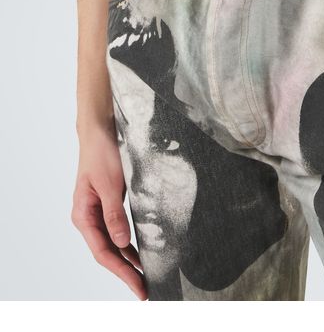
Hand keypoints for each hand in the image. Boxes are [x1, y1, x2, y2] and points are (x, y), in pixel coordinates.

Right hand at [71, 122, 147, 299]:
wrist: (101, 129)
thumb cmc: (102, 153)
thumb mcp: (110, 184)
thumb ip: (114, 214)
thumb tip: (122, 243)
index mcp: (83, 215)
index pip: (104, 252)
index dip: (122, 272)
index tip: (139, 286)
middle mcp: (88, 217)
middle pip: (108, 252)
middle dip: (126, 272)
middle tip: (146, 289)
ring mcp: (97, 211)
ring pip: (113, 243)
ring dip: (128, 260)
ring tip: (144, 276)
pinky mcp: (108, 203)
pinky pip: (117, 229)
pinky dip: (128, 243)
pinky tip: (139, 252)